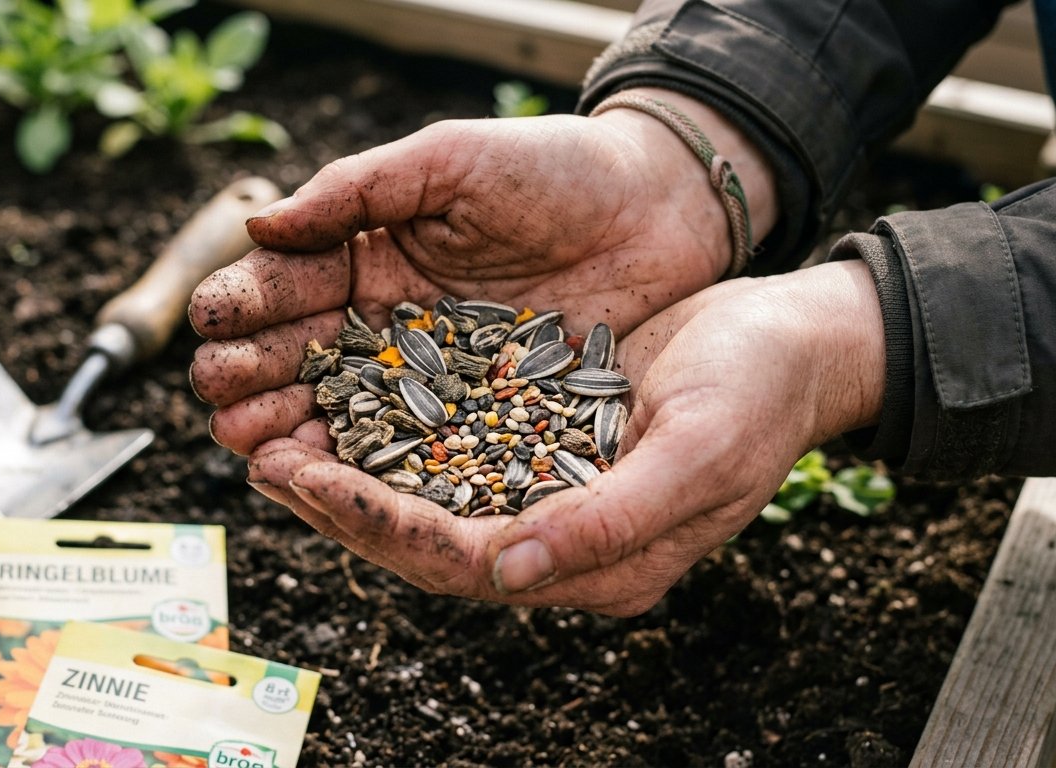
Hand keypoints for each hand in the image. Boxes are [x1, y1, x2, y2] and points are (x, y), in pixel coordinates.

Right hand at [189, 89, 776, 449]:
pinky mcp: (477, 413)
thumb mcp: (449, 160)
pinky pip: (412, 443)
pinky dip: (366, 461)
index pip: (283, 286)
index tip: (212, 327)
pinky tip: (328, 474)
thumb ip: (355, 188)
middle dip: (249, 378)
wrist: (656, 209)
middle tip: (221, 399)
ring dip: (291, 430)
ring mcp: (429, 372)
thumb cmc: (553, 168)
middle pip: (297, 358)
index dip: (242, 307)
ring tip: (255, 447)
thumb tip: (258, 223)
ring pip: (342, 409)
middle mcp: (384, 318)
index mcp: (364, 252)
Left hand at [242, 260, 885, 614]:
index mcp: (601, 564)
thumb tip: (508, 574)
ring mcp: (548, 496)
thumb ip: (609, 523)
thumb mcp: (698, 452)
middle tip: (264, 462)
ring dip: (354, 475)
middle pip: (426, 541)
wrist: (791, 342)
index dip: (377, 525)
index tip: (304, 478)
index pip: (463, 562)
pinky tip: (345, 404)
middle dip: (342, 507)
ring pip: (428, 500)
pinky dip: (393, 435)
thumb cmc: (758, 393)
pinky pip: (450, 452)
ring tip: (281, 440)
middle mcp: (561, 543)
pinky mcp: (539, 444)